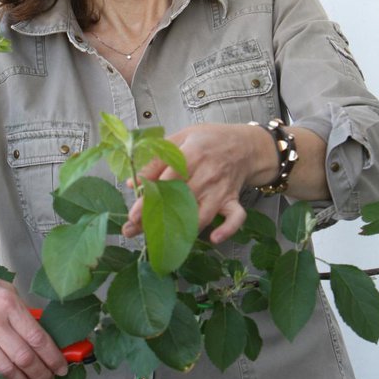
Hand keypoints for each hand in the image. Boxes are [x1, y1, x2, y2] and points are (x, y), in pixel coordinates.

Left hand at [122, 123, 273, 243]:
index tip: (133, 214)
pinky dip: (226, 229)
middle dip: (156, 218)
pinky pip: (235, 218)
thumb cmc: (209, 140)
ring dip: (182, 230)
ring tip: (159, 240)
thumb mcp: (181, 138)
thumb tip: (134, 182)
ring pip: (202, 215)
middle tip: (133, 230)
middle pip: (179, 202)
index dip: (149, 198)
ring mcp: (221, 189)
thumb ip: (156, 158)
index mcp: (192, 154)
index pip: (167, 180)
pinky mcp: (233, 200)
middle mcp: (207, 174)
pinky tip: (213, 238)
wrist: (245, 144)